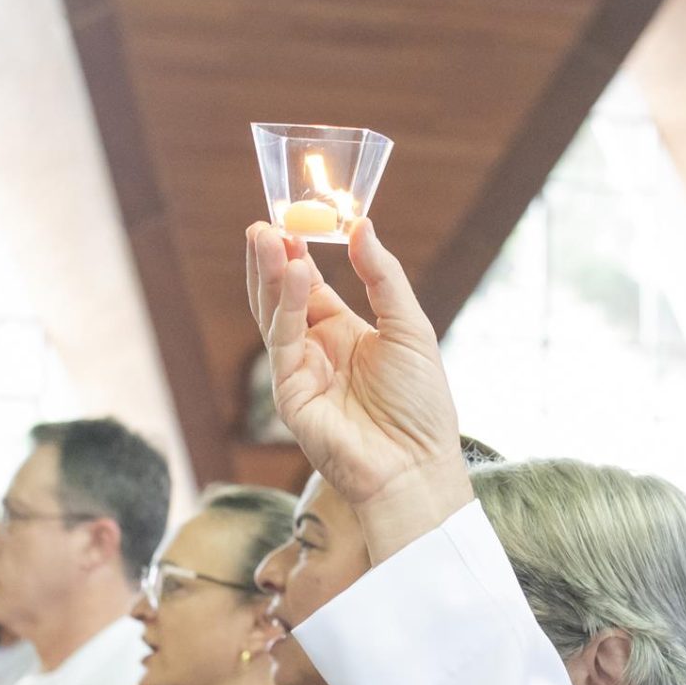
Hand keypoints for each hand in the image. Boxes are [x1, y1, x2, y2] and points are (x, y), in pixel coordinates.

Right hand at [244, 219, 472, 558]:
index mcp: (343, 335)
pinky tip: (296, 274)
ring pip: (274, 315)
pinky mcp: (290, 394)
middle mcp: (316, 351)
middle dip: (272, 260)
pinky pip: (283, 342)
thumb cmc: (421, 405)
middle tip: (264, 224)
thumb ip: (384, 277)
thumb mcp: (411, 327)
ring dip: (270, 276)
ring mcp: (299, 373)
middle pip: (282, 297)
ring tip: (267, 237)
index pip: (309, 288)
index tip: (291, 220)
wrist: (418, 465)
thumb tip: (363, 226)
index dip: (298, 255)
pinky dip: (287, 306)